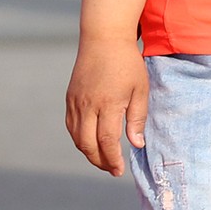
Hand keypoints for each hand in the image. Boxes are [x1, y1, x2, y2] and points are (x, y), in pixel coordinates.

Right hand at [64, 33, 146, 176]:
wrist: (103, 39)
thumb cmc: (127, 63)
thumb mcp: (140, 89)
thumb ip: (137, 118)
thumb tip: (136, 144)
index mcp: (107, 104)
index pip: (106, 141)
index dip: (112, 159)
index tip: (119, 170)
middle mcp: (87, 106)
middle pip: (87, 145)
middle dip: (99, 161)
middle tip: (113, 169)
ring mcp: (75, 103)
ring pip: (76, 138)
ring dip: (88, 152)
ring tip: (104, 159)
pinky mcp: (70, 99)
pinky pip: (71, 126)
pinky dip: (80, 139)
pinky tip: (91, 143)